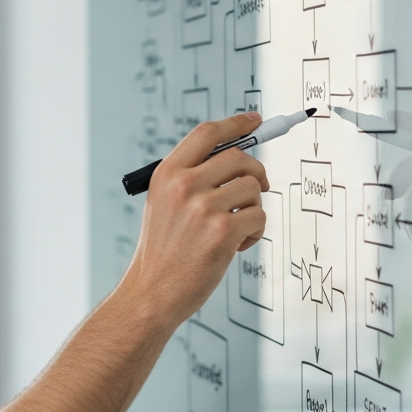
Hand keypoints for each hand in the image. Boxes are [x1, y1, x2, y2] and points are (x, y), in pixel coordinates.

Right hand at [119, 112, 269, 329]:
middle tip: (258, 187)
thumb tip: (237, 156)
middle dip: (256, 172)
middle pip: (239, 157)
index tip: (255, 120)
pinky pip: (259, 216)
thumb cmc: (163, 250)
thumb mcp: (164, 202)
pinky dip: (256, 231)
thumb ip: (192, 177)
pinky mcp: (223, 231)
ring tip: (237, 228)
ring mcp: (203, 207)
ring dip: (254, 207)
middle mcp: (184, 185)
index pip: (207, 133)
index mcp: (167, 173)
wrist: (152, 292)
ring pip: (253, 188)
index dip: (235, 123)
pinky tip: (237, 245)